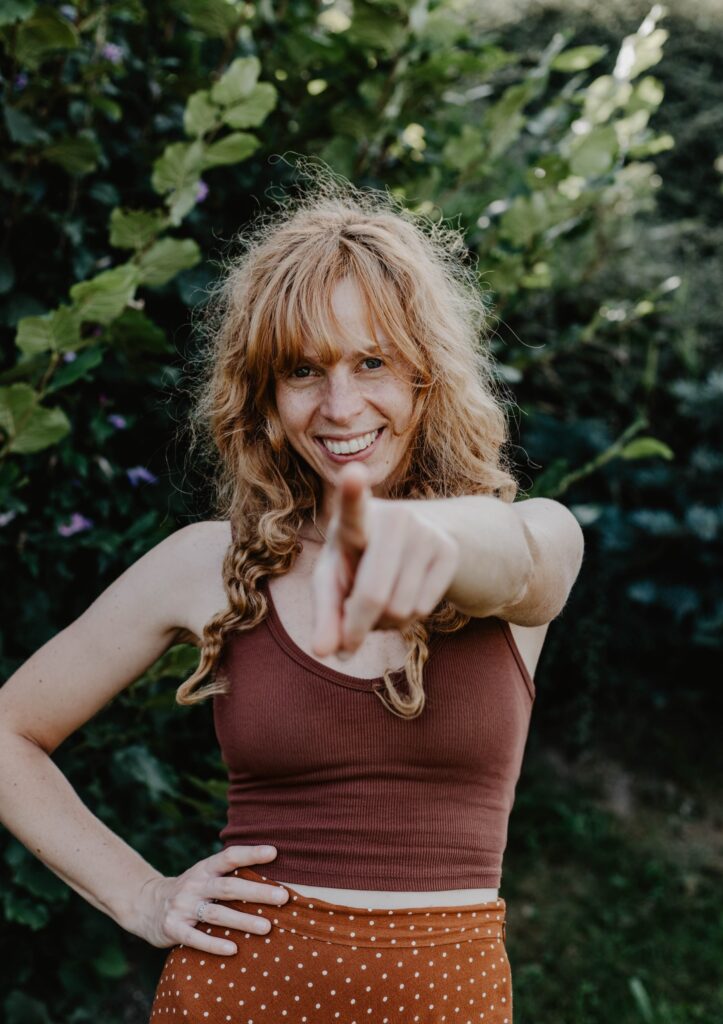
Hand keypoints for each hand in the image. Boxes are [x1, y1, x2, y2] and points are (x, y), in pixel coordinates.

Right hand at [129, 845, 288, 956]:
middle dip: (257, 892)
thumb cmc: (190, 890)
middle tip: (283, 897)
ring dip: (243, 921)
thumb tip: (272, 874)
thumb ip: (230, 875)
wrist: (146, 904)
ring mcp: (183, 906)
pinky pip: (195, 938)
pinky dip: (214, 944)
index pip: (229, 856)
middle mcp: (195, 884)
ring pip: (217, 914)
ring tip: (267, 927)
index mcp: (205, 868)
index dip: (251, 854)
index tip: (274, 853)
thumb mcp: (205, 876)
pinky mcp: (172, 928)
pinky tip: (234, 950)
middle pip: (229, 887)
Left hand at [311, 463, 458, 656]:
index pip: (353, 508)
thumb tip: (324, 652)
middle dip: (357, 629)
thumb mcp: (334, 584)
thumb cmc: (355, 564)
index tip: (353, 473)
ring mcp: (425, 532)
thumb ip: (325, 616)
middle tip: (347, 646)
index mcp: (354, 520)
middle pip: (373, 596)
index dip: (352, 492)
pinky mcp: (448, 551)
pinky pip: (423, 609)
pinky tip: (403, 598)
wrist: (412, 540)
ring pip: (400, 610)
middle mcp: (392, 518)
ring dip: (384, 624)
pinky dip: (407, 621)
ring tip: (379, 604)